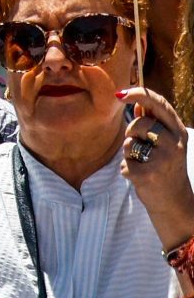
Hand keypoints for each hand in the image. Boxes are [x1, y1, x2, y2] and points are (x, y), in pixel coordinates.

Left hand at [120, 87, 193, 243]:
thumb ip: (153, 124)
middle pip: (141, 122)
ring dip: (129, 152)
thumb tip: (135, 104)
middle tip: (137, 141)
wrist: (175, 203)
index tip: (119, 94)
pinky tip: (140, 176)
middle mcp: (175, 143)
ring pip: (130, 142)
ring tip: (143, 163)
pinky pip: (124, 162)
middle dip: (132, 130)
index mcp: (179, 132)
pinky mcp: (149, 174)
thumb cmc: (166, 169)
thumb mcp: (167, 144)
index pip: (159, 105)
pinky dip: (127, 169)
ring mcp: (163, 159)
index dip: (138, 95)